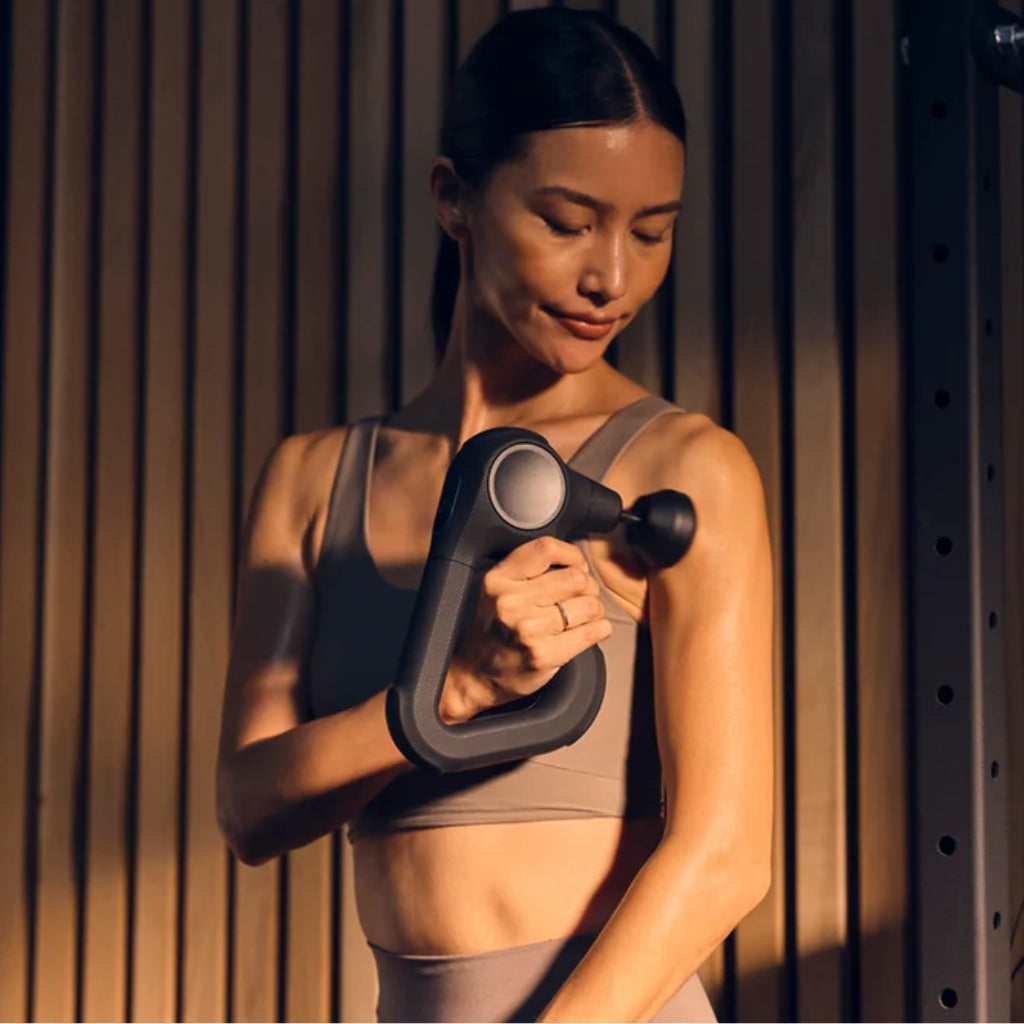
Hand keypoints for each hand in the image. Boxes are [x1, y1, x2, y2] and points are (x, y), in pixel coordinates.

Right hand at [440, 536, 612, 722]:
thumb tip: (579, 565)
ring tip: (582, 617)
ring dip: (594, 611)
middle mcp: (510, 601)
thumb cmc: (494, 630)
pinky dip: (599, 630)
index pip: (547, 549)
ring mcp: (526, 629)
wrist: (476, 674)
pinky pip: (592, 632)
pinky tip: (590, 631)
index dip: (572, 555)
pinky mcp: (542, 654)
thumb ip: (530, 571)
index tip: (578, 566)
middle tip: (580, 598)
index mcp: (499, 579)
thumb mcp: (499, 590)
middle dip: (587, 588)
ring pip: (588, 605)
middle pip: (575, 578)